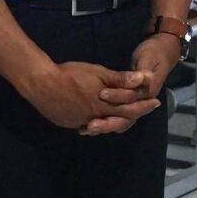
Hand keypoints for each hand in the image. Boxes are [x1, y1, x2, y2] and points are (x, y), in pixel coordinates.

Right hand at [25, 60, 158, 133]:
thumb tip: (141, 80)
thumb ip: (119, 79)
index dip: (144, 106)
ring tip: (121, 115)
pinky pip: (85, 125)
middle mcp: (94, 118)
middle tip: (144, 109)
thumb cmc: (71, 74)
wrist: (41, 83)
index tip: (155, 103)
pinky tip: (96, 118)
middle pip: (118, 120)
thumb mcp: (98, 72)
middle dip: (133, 114)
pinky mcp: (68, 123)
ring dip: (113, 121)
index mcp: (104, 105)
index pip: (130, 109)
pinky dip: (94, 122)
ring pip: (102, 125)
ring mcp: (80, 123)